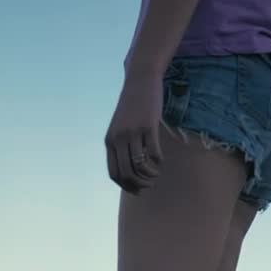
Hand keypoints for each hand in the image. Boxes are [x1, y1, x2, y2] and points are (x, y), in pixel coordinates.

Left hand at [105, 70, 163, 194]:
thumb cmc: (132, 106)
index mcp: (109, 141)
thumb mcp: (119, 126)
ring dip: (150, 176)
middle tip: (149, 185)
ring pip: (140, 166)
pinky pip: (154, 154)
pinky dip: (158, 162)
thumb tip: (130, 170)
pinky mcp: (148, 127)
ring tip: (155, 174)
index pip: (114, 173)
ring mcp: (133, 133)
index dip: (126, 186)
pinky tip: (161, 160)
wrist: (140, 80)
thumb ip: (120, 145)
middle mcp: (118, 138)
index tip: (137, 190)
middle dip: (139, 184)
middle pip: (127, 173)